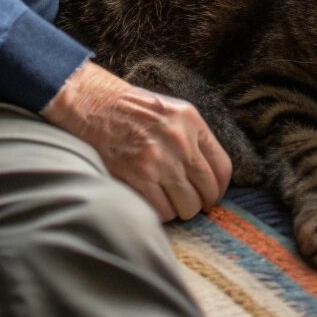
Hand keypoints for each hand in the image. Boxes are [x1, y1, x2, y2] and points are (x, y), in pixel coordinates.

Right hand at [42, 61, 231, 221]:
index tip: (210, 196)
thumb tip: (209, 175)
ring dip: (178, 209)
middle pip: (207, 192)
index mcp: (191, 121)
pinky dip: (159, 212)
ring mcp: (160, 160)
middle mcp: (180, 141)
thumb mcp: (172, 111)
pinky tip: (149, 198)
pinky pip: (163, 212)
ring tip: (164, 197)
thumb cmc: (131, 109)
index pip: (223, 168)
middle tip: (185, 200)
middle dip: (199, 202)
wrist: (93, 104)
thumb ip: (193, 138)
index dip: (218, 189)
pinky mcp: (139, 177)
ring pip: (187, 207)